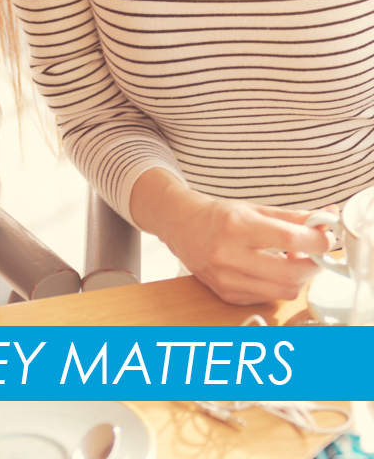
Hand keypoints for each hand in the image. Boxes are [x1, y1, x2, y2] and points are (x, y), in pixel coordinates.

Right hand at [130, 169, 330, 304]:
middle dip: (313, 265)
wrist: (180, 227)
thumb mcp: (253, 208)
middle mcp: (227, 254)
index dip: (317, 241)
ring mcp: (225, 278)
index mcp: (235, 225)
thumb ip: (292, 218)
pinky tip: (272, 270)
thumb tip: (326, 220)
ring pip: (284, 291)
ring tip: (292, 260)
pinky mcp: (226, 294)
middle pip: (291, 273)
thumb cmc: (217, 216)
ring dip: (297, 278)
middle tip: (315, 253)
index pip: (290, 239)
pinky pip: (267, 297)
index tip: (326, 237)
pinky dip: (278, 285)